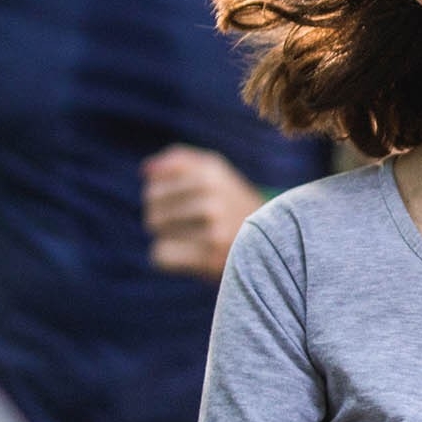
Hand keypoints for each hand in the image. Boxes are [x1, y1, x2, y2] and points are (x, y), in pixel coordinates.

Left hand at [144, 144, 265, 279]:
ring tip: (195, 240)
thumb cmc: (231, 203)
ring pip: (158, 234)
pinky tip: (189, 257)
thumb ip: (179, 162)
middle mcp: (212, 197)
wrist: (275, 239)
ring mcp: (214, 228)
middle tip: (189, 227)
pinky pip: (160, 256)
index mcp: (210, 172)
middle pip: (153, 212)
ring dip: (170, 238)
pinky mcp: (212, 258)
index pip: (153, 189)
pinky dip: (168, 259)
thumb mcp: (213, 172)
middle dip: (163, 221)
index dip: (160, 200)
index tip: (180, 206)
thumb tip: (146, 171)